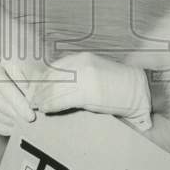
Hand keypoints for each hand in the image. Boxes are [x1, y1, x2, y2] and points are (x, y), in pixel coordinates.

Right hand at [0, 48, 35, 134]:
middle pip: (0, 105)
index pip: (6, 90)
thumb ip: (22, 78)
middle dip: (17, 115)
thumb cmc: (1, 64)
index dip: (19, 105)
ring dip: (8, 122)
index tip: (31, 117)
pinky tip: (9, 129)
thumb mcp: (14, 64)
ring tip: (22, 125)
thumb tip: (29, 95)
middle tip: (30, 123)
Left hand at [29, 51, 152, 131]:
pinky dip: (51, 105)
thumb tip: (59, 85)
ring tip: (35, 105)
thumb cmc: (118, 84)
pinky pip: (62, 99)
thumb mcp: (95, 72)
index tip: (33, 86)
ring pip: (53, 88)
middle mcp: (81, 65)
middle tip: (29, 98)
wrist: (139, 90)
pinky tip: (45, 109)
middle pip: (50, 76)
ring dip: (41, 98)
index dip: (42, 78)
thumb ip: (77, 74)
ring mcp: (84, 78)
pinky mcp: (88, 93)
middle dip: (38, 88)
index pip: (54, 67)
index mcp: (82, 59)